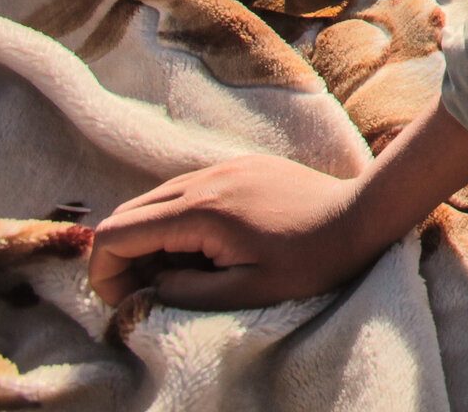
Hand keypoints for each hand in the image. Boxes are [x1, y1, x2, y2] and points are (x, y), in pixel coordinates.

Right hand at [90, 156, 383, 309]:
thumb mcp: (247, 292)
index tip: (127, 301)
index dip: (105, 272)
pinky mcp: (240, 166)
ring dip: (149, 237)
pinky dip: (176, 219)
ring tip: (180, 272)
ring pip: (155, 199)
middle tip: (148, 292)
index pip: (117, 233)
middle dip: (122, 256)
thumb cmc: (311, 260)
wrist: (362, 216)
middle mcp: (204, 179)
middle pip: (128, 211)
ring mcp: (222, 167)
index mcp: (201, 211)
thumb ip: (186, 292)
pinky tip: (204, 246)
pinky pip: (186, 189)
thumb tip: (148, 286)